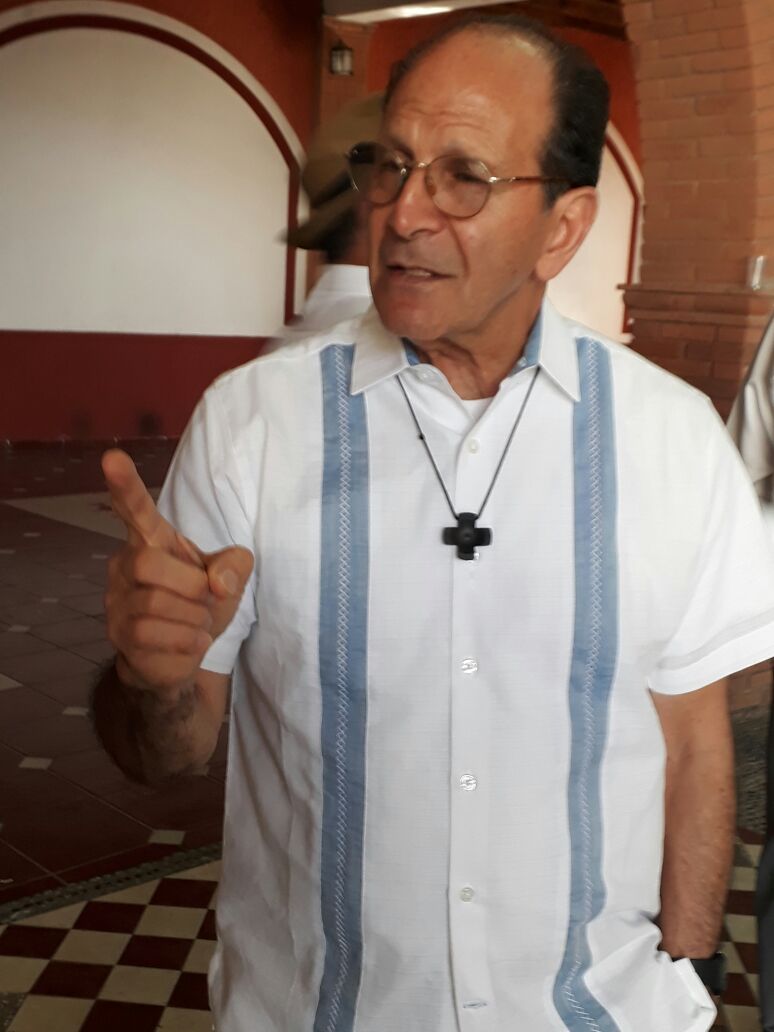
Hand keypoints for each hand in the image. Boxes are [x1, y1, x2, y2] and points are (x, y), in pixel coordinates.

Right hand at [102, 449, 253, 692]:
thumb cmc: (200, 602)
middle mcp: (126, 565)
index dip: (125, 485)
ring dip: (193, 618)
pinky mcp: (119, 636)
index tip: (112, 457)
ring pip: (155, 605)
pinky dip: (187, 641)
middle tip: (206, 598)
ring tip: (198, 622)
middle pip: (149, 564)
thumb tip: (217, 582)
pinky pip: (155, 636)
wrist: (182, 655)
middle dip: (189, 585)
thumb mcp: (229, 579)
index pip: (135, 509)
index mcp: (152, 541)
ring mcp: (117, 601)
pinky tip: (191, 641)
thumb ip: (235, 566)